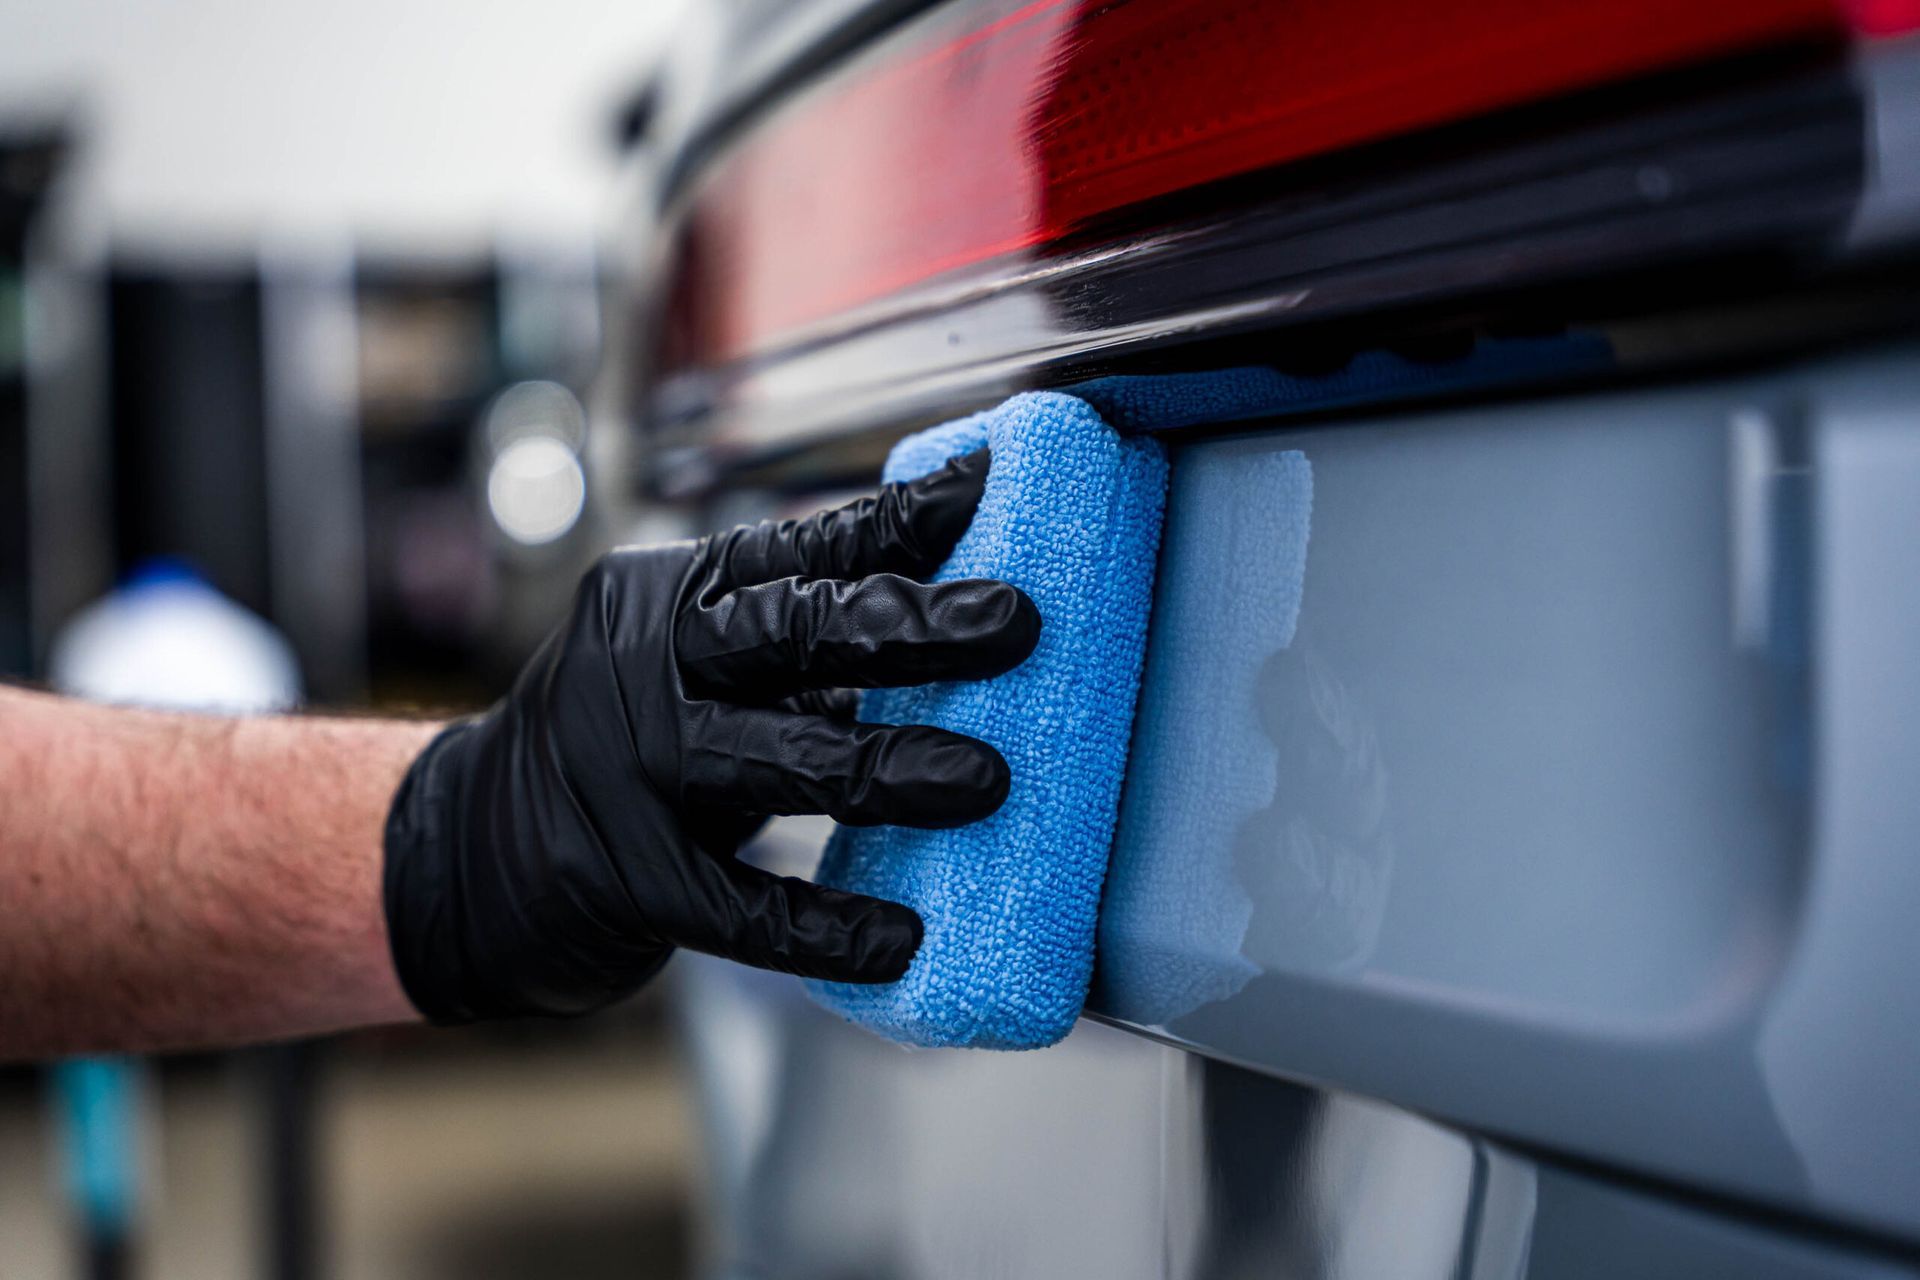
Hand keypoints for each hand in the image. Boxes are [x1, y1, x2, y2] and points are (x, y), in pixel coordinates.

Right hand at [382, 450, 1035, 1021]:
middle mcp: (644, 669)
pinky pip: (745, 907)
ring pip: (781, 759)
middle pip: (795, 632)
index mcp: (670, 599)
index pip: (799, 547)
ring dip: (891, 765)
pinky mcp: (627, 880)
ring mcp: (630, 773)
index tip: (987, 490)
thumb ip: (796, 647)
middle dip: (913, 624)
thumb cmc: (620, 745)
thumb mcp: (688, 666)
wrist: (467, 851)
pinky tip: (902, 938)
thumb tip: (951, 620)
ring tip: (986, 780)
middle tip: (1014, 624)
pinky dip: (828, 924)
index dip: (897, 521)